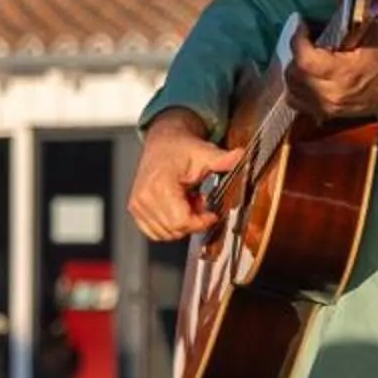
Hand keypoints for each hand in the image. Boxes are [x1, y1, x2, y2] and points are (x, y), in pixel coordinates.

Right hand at [129, 109, 245, 240]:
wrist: (162, 143)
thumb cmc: (181, 149)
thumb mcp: (205, 153)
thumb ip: (223, 160)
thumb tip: (242, 156)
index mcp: (160, 185)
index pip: (181, 221)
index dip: (201, 222)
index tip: (212, 213)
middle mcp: (144, 197)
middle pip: (175, 230)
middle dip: (193, 222)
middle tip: (200, 202)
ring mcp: (137, 205)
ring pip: (166, 234)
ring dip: (182, 224)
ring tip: (189, 202)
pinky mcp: (135, 210)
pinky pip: (155, 232)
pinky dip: (169, 225)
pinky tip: (177, 207)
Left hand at [284, 30, 377, 125]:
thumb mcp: (373, 29)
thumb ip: (351, 9)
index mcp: (345, 72)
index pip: (305, 59)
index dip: (298, 39)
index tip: (304, 25)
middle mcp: (333, 93)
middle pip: (294, 74)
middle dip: (296, 53)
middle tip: (306, 39)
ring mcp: (328, 107)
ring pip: (292, 90)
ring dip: (294, 71)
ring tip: (305, 56)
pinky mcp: (327, 114)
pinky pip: (297, 102)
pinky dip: (297, 88)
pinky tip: (306, 75)